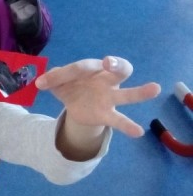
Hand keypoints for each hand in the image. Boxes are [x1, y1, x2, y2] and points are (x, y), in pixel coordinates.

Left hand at [36, 56, 160, 138]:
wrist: (75, 106)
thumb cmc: (70, 86)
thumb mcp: (58, 83)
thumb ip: (52, 80)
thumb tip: (41, 81)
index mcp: (92, 69)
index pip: (81, 68)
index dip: (60, 75)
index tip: (42, 83)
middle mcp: (106, 80)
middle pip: (118, 69)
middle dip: (116, 64)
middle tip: (109, 63)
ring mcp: (110, 98)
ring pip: (128, 94)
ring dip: (140, 92)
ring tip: (155, 88)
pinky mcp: (107, 114)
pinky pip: (120, 120)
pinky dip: (128, 126)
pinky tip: (138, 132)